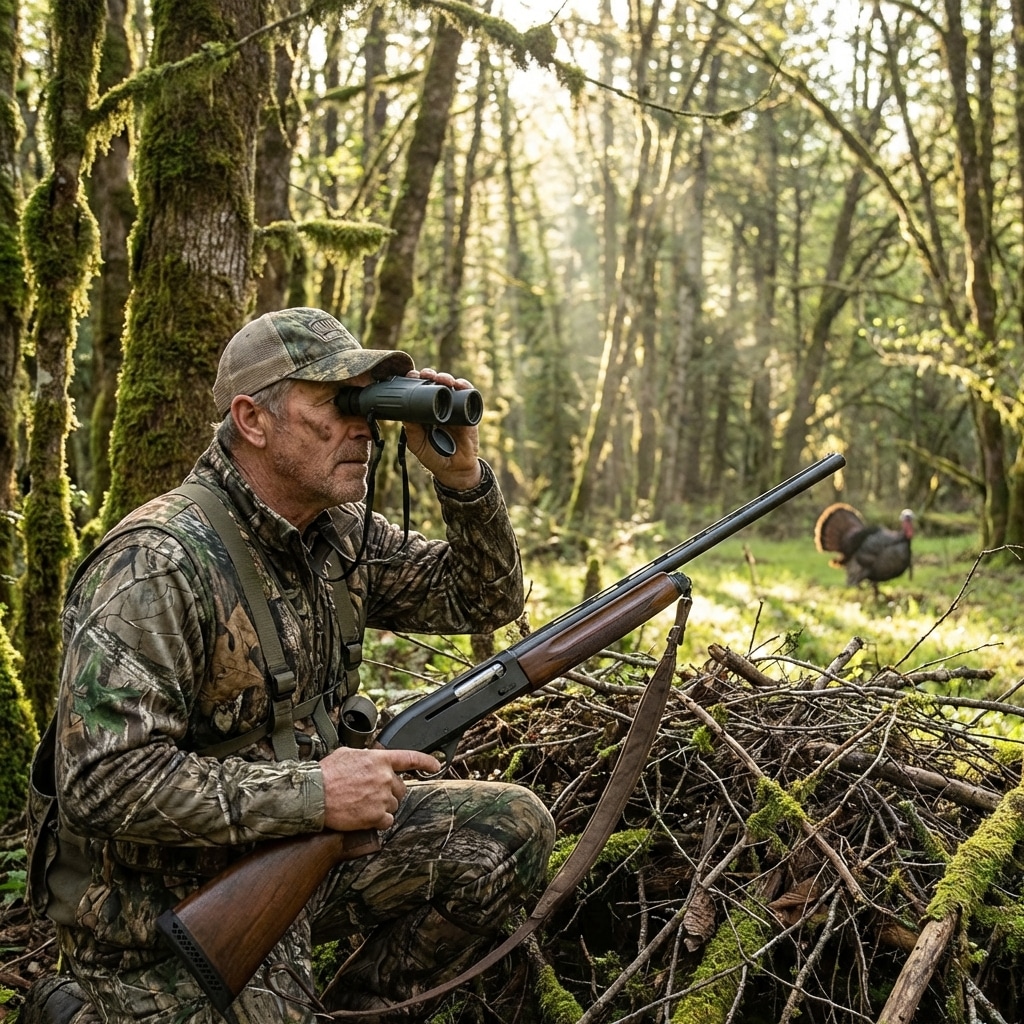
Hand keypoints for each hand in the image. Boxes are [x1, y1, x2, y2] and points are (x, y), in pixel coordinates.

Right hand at [319, 747, 441, 830]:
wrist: (313, 795)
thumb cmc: (325, 774)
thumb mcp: (347, 754)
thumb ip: (366, 756)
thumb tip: (371, 758)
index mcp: (379, 760)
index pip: (410, 758)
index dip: (426, 762)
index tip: (436, 765)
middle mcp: (384, 778)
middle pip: (401, 789)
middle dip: (389, 792)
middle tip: (371, 794)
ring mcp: (381, 798)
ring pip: (393, 805)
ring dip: (381, 807)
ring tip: (362, 804)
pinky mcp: (375, 816)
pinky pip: (387, 821)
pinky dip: (378, 821)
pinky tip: (364, 816)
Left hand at [402, 368, 481, 490]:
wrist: (455, 470)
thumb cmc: (434, 457)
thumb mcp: (418, 444)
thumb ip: (411, 430)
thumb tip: (404, 412)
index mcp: (423, 411)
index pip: (418, 390)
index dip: (415, 381)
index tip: (410, 375)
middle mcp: (438, 406)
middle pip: (434, 383)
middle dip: (430, 374)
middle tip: (426, 374)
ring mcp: (454, 407)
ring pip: (450, 385)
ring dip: (446, 378)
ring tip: (443, 379)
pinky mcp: (468, 412)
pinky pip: (468, 394)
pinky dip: (465, 386)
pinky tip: (459, 384)